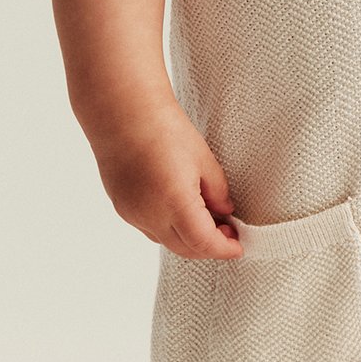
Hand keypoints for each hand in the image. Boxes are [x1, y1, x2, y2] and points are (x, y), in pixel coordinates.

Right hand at [90, 96, 242, 259]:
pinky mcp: (121, 206)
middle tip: (228, 232)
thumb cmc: (164, 129)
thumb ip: (218, 192)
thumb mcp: (203, 159)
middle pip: (184, 249)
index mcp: (175, 204)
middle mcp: (150, 216)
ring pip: (165, 240)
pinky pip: (149, 228)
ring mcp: (132, 214)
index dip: (224, 249)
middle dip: (208, 247)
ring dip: (187, 239)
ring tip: (206, 219)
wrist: (123, 112)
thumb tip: (224, 212)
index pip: (204, 244)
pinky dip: (168, 228)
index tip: (238, 247)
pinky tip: (180, 211)